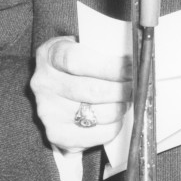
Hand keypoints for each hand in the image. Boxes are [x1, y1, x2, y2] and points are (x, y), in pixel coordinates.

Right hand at [30, 37, 131, 154]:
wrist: (55, 88)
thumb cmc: (76, 64)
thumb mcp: (81, 45)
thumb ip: (101, 48)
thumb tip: (134, 58)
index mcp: (50, 55)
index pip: (78, 61)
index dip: (109, 66)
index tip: (130, 68)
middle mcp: (43, 83)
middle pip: (91, 90)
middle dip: (121, 90)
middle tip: (136, 87)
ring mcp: (47, 111)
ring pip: (95, 114)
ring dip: (119, 108)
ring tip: (128, 101)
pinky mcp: (56, 134)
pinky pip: (93, 135)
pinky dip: (112, 127)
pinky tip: (117, 118)